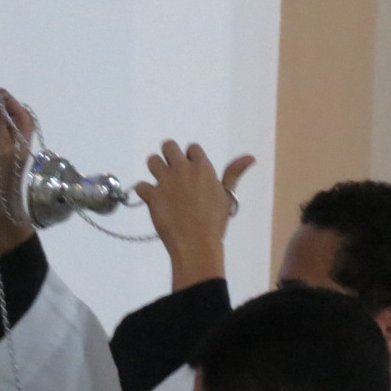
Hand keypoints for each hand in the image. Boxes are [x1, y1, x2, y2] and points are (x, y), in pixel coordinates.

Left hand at [131, 141, 254, 289]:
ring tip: (160, 183)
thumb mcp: (227, 196)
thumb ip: (234, 173)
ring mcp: (166, 181)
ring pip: (152, 161)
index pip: (192, 148)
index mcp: (202, 167)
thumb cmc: (215, 222)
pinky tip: (152, 200)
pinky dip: (144, 191)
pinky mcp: (152, 195)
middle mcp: (182, 169)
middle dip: (168, 156)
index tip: (190, 172)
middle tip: (170, 171)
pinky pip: (140, 185)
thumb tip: (250, 157)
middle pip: (168, 146)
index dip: (189, 158)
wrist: (196, 243)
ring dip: (154, 169)